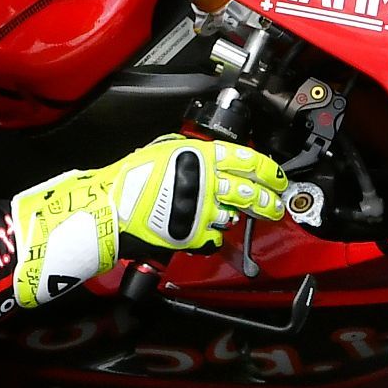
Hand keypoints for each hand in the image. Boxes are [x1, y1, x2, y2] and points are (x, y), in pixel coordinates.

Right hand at [11, 135, 287, 307]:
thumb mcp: (163, 150)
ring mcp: (202, 210)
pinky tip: (206, 230)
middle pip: (250, 191)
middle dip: (268, 200)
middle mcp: (206, 182)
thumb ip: (192, 154)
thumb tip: (215, 158)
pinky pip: (215, 237)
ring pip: (234, 216)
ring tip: (236, 217)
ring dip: (236, 218)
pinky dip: (213, 235)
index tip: (277, 177)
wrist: (110, 208)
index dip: (267, 170)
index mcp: (200, 156)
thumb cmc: (129, 179)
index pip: (247, 160)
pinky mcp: (194, 234)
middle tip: (275, 204)